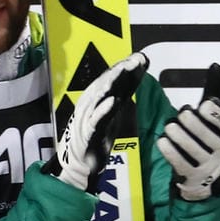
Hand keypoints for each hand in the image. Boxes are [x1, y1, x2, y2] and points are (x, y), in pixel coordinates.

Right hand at [46, 53, 146, 190]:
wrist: (78, 162)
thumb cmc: (96, 133)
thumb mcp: (113, 109)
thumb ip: (124, 91)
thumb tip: (139, 68)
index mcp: (96, 98)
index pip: (110, 78)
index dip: (124, 66)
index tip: (141, 57)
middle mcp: (89, 104)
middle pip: (105, 83)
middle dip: (120, 69)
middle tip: (135, 60)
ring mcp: (87, 118)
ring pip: (99, 96)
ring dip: (112, 82)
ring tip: (125, 70)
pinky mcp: (88, 134)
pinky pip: (96, 120)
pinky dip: (103, 110)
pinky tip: (113, 101)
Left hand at [156, 65, 219, 201]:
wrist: (205, 175)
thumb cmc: (207, 138)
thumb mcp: (214, 118)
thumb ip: (214, 93)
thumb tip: (217, 66)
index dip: (216, 116)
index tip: (204, 105)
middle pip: (210, 138)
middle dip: (196, 125)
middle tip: (183, 114)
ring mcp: (207, 165)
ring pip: (195, 151)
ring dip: (181, 137)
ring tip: (170, 127)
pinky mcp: (192, 175)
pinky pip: (181, 163)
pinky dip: (171, 152)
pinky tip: (163, 141)